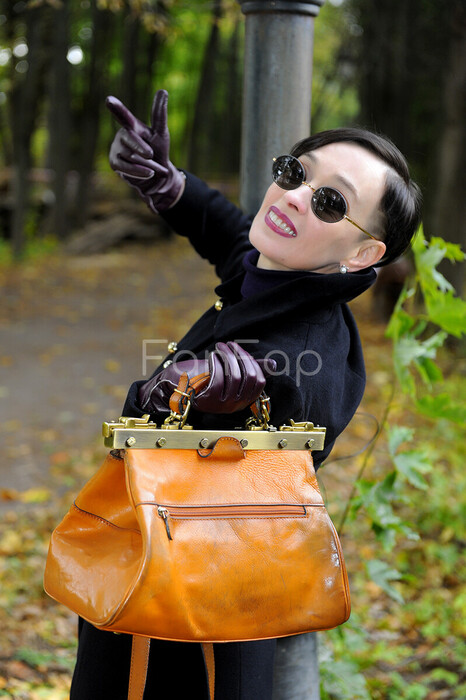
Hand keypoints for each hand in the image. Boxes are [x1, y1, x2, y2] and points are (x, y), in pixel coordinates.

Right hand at [106, 90, 184, 212]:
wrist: (157, 176)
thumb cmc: (158, 151)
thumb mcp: (161, 133)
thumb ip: (159, 115)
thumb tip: (162, 91)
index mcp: (132, 126)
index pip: (124, 116)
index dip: (117, 108)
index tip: (109, 100)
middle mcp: (121, 135)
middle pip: (130, 139)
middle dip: (142, 148)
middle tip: (151, 154)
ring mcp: (115, 149)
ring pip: (131, 156)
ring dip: (147, 163)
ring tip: (153, 166)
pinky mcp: (114, 163)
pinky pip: (126, 168)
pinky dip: (139, 171)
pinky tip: (149, 173)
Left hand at [138, 342, 275, 414]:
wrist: (172, 387)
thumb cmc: (199, 377)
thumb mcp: (227, 370)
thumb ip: (248, 368)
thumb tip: (273, 365)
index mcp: (242, 400)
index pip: (259, 382)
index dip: (253, 362)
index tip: (239, 350)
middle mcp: (235, 406)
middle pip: (249, 378)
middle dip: (241, 356)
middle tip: (228, 344)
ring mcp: (222, 406)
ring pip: (235, 377)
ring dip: (228, 357)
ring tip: (219, 347)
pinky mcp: (208, 402)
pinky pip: (219, 380)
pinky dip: (217, 365)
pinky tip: (211, 357)